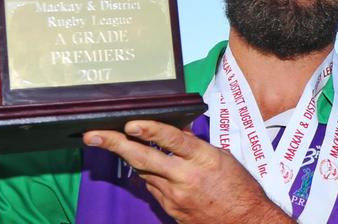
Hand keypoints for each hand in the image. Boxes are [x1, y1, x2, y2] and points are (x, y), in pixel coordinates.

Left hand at [85, 120, 289, 223]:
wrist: (245, 221)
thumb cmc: (239, 187)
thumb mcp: (222, 157)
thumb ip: (195, 145)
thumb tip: (177, 130)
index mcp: (203, 159)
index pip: (172, 140)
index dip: (150, 130)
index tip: (130, 123)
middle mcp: (186, 178)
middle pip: (144, 158)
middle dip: (115, 145)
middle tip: (93, 136)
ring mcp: (175, 196)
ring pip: (144, 172)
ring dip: (129, 157)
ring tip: (110, 141)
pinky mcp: (171, 209)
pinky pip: (153, 188)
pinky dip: (148, 175)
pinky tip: (145, 166)